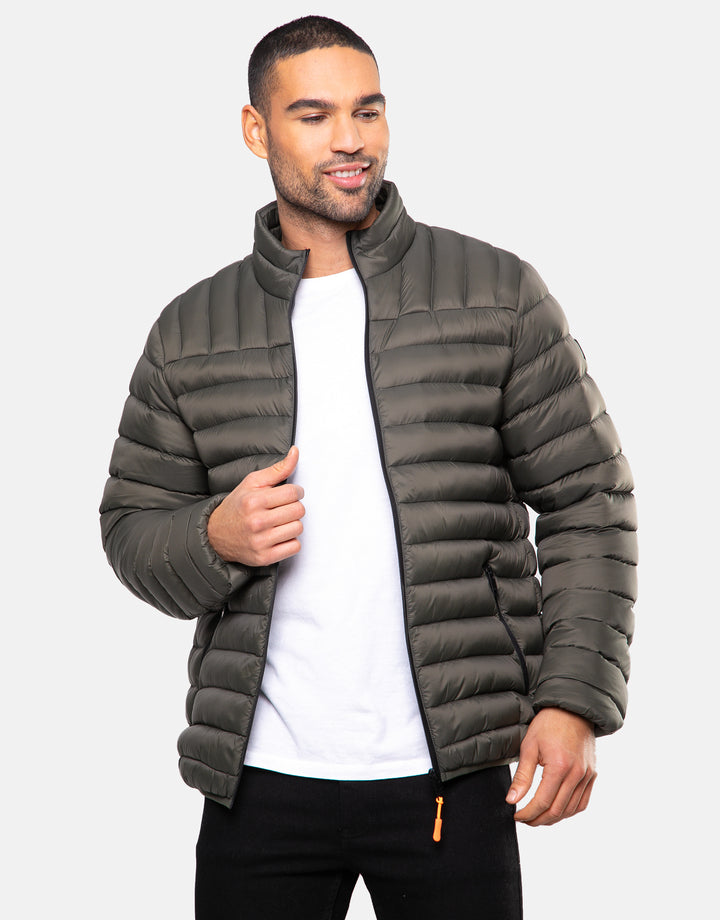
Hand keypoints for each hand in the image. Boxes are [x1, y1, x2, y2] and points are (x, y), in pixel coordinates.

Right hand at [207, 446, 304, 565]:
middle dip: (294, 507)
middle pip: (298, 511)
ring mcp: (260, 541)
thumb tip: (295, 452)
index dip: (295, 492)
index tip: (289, 494)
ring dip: (292, 524)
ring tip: (279, 522)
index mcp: (254, 500)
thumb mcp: (253, 483)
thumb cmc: (237, 506)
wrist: (217, 534)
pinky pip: (294, 547)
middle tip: (283, 508)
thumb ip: (278, 469)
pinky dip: (290, 541)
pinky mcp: (264, 558)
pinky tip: (278, 536)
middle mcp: (256, 521)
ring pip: (298, 528)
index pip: (293, 492)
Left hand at [506, 708, 596, 825]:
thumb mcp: (529, 747)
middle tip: (525, 819)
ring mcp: (587, 775)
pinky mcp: (592, 774)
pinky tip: (557, 809)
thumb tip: (512, 800)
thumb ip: (522, 776)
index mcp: (559, 766)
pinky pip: (582, 802)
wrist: (572, 709)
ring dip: (554, 818)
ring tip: (538, 817)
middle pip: (557, 810)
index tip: (517, 816)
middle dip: (538, 820)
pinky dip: (569, 810)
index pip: (542, 802)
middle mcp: (577, 774)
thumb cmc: (548, 724)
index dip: (528, 813)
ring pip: (571, 810)